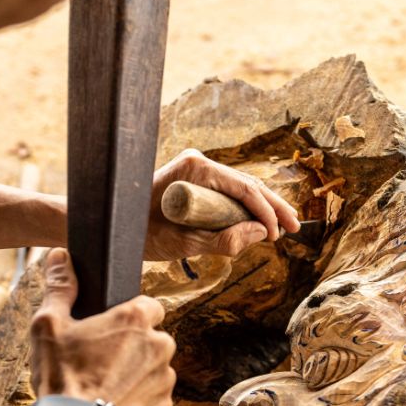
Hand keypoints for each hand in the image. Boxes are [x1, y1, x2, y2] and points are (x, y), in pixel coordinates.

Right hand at [30, 250, 175, 405]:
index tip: (110, 329)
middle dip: (132, 346)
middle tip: (100, 360)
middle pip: (152, 337)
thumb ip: (60, 286)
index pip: (149, 304)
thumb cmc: (61, 379)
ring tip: (104, 386)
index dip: (129, 316)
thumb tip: (59, 255)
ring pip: (154, 367)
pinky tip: (113, 404)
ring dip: (136, 372)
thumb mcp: (49, 325)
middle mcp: (159, 345)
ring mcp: (165, 378)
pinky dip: (139, 398)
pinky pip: (154, 395)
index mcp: (135, 319)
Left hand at [145, 149, 300, 260]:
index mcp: (195, 168)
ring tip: (284, 226)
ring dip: (263, 208)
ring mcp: (196, 170)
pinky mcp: (194, 182)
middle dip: (272, 207)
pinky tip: (261, 222)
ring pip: (240, 189)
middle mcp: (198, 162)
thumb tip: (261, 234)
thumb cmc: (137, 233)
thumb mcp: (182, 243)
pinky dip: (245, 208)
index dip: (266, 212)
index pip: (244, 189)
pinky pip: (227, 194)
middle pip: (247, 185)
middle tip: (295, 228)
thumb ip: (223, 241)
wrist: (110, 224)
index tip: (277, 235)